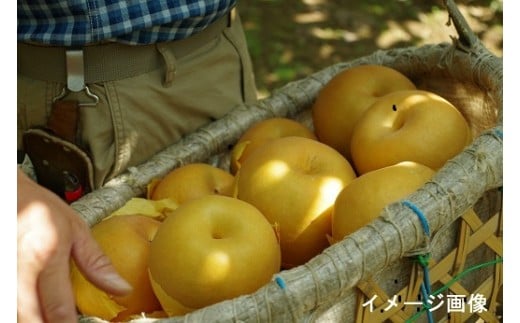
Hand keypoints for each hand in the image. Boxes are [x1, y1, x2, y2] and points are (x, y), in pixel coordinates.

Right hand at [17, 168, 131, 322]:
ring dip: (33, 318)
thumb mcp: (75, 228)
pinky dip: (21, 310)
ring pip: (15, 315)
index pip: (58, 308)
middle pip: (31, 319)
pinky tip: (34, 306)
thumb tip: (122, 288)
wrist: (5, 192)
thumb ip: (97, 263)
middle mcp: (18, 269)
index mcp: (46, 256)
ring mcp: (2, 275)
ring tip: (50, 313)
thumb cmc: (37, 207)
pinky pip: (7, 304)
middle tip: (65, 321)